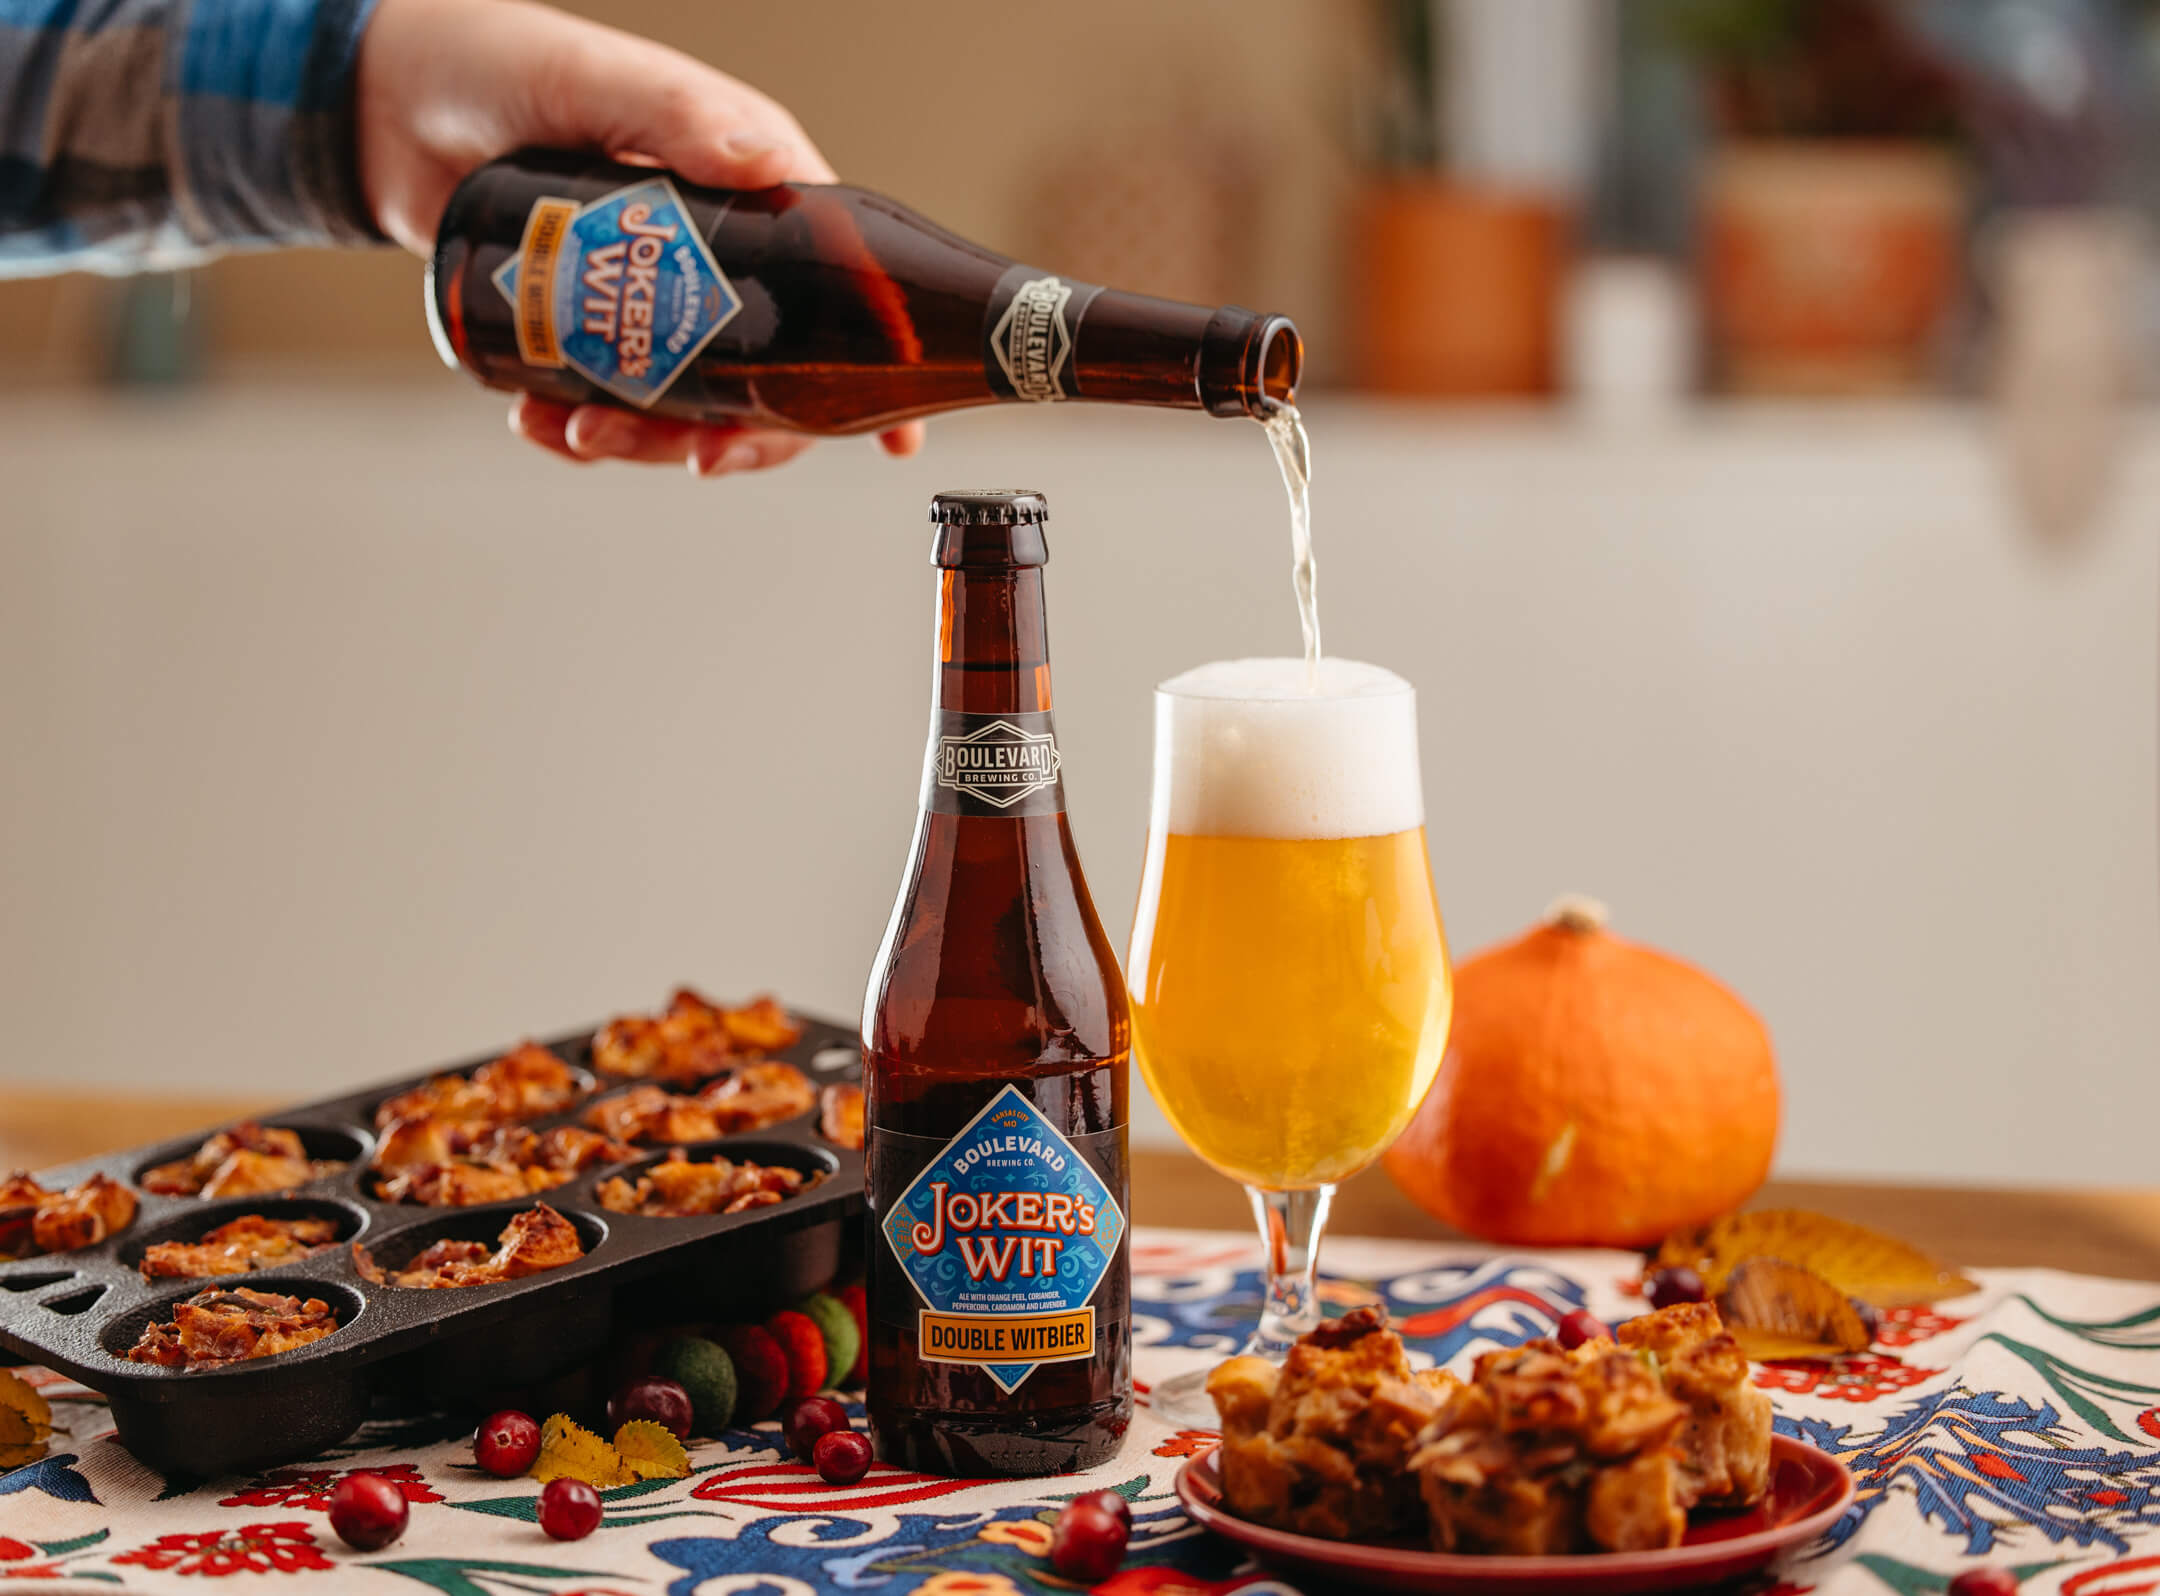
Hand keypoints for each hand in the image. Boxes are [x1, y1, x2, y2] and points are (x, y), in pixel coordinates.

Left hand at [353, 0, 923, 474]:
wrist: (390, 105)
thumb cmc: (500, 63)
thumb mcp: (597, 80)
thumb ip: (678, 116)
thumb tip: (766, 163)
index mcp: (751, 193)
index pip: (837, 292)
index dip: (869, 369)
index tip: (894, 436)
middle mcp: (718, 255)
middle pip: (767, 379)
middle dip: (735, 434)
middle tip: (693, 455)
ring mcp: (654, 302)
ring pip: (687, 405)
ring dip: (643, 442)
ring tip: (578, 433)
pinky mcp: (592, 331)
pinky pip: (611, 404)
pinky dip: (580, 431)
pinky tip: (538, 422)